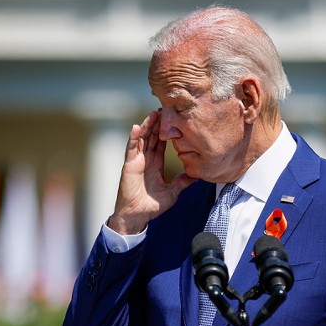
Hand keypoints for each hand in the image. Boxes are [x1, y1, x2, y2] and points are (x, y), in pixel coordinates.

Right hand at [107, 110, 196, 234]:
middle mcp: (145, 160)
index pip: (161, 144)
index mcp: (155, 164)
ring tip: (154, 113)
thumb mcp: (172, 192)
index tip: (174, 120)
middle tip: (165, 109)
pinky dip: (134, 137)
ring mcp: (136, 161)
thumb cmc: (151, 206)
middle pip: (152, 137)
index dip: (166, 132)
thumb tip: (196, 176)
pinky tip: (138, 127)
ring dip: (147, 126)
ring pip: (142, 139)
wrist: (137, 216)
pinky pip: (131, 149)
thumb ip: (182, 182)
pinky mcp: (129, 165)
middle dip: (158, 124)